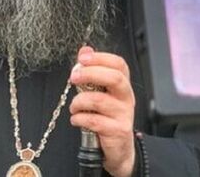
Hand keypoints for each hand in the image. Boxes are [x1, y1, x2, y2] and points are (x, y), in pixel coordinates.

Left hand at [69, 46, 135, 176]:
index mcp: (122, 85)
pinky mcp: (117, 130)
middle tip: (73, 77)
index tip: (83, 58)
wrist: (119, 149)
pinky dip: (79, 118)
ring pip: (99, 100)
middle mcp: (126, 97)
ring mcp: (123, 114)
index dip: (101, 58)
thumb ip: (93, 72)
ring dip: (79, 102)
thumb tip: (85, 50)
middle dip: (90, 74)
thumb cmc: (107, 118)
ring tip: (74, 107)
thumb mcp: (101, 93)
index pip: (119, 64)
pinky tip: (77, 119)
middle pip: (114, 78)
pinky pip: (94, 120)